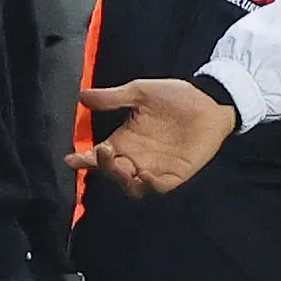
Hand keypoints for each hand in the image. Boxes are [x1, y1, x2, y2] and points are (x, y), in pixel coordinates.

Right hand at [68, 79, 236, 196]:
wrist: (209, 100)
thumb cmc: (175, 96)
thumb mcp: (140, 92)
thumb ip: (112, 98)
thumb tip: (82, 96)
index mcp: (125, 141)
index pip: (98, 156)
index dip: (83, 160)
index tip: (71, 159)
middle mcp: (136, 158)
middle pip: (112, 173)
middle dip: (105, 166)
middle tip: (105, 151)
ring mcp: (155, 168)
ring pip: (132, 186)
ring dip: (124, 179)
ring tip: (123, 165)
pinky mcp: (176, 175)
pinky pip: (159, 188)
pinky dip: (150, 185)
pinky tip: (146, 174)